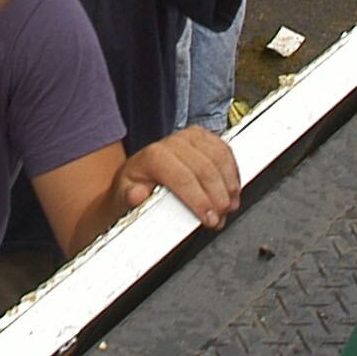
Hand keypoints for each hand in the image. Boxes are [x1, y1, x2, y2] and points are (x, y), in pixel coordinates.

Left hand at [114, 127, 241, 230]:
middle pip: (205, 169)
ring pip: (219, 158)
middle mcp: (172, 142)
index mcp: (153, 156)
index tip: (209, 219)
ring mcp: (189, 137)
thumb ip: (130, 197)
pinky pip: (224, 150)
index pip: (183, 178)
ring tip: (229, 206)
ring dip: (228, 185)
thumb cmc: (133, 188)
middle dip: (217, 198)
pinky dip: (232, 171)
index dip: (200, 200)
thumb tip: (137, 195)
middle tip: (220, 218)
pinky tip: (232, 188)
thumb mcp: (124, 197)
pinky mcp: (202, 136)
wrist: (138, 176)